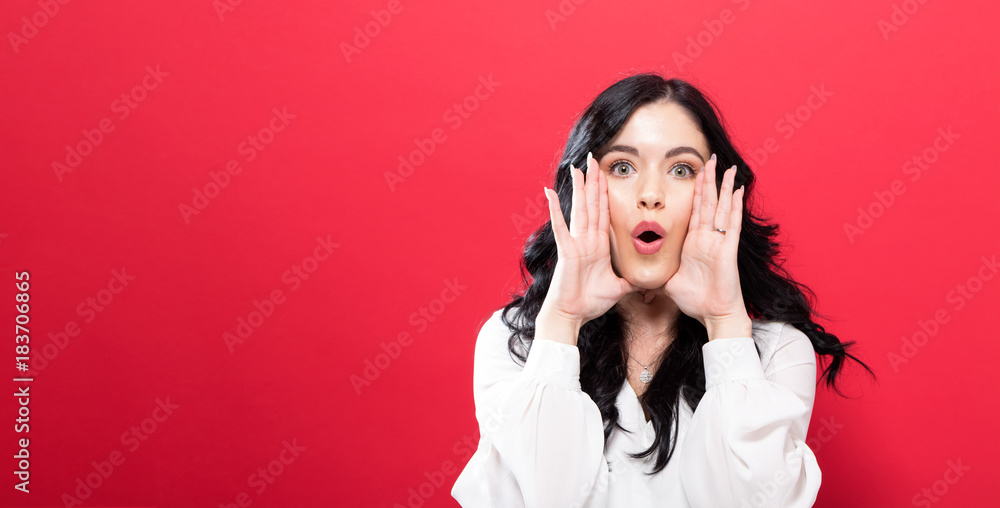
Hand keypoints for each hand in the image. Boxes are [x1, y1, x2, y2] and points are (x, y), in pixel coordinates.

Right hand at [541, 152, 642, 328]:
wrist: (573, 315)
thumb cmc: (590, 302)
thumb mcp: (618, 288)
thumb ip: (630, 282)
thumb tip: (646, 284)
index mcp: (598, 246)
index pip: (604, 213)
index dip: (605, 194)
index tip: (606, 175)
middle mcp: (586, 240)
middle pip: (592, 205)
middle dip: (593, 182)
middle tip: (594, 159)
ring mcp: (575, 243)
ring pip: (579, 210)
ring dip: (579, 188)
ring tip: (577, 168)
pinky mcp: (567, 251)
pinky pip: (561, 227)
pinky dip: (555, 210)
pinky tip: (549, 193)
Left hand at [662, 154, 750, 338]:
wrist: (713, 315)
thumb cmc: (695, 301)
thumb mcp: (670, 284)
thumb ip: (658, 280)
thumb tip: (641, 287)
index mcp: (693, 243)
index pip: (693, 211)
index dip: (694, 192)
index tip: (693, 174)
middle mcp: (707, 238)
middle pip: (708, 203)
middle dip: (707, 181)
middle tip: (709, 159)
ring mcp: (719, 241)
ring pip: (721, 208)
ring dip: (722, 187)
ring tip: (726, 167)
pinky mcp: (728, 248)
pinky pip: (733, 223)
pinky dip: (736, 206)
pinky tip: (738, 189)